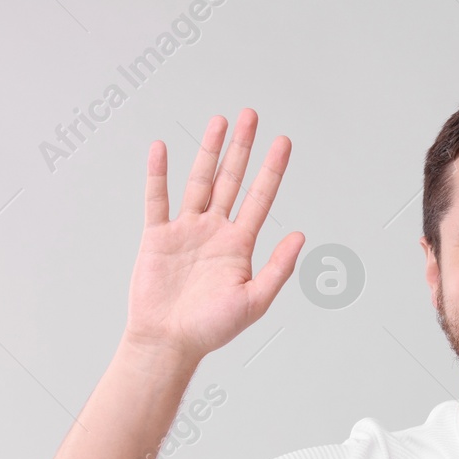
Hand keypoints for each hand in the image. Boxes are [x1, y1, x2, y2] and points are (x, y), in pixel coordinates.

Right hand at [124, 109, 304, 363]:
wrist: (169, 342)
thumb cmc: (212, 329)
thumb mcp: (254, 301)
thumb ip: (277, 268)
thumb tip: (300, 236)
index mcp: (240, 245)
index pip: (260, 198)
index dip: (272, 170)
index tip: (283, 142)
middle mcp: (215, 232)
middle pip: (231, 180)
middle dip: (242, 148)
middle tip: (251, 115)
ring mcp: (186, 231)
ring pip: (199, 181)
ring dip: (208, 151)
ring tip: (219, 121)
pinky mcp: (157, 237)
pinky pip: (157, 199)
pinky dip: (159, 174)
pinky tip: (161, 149)